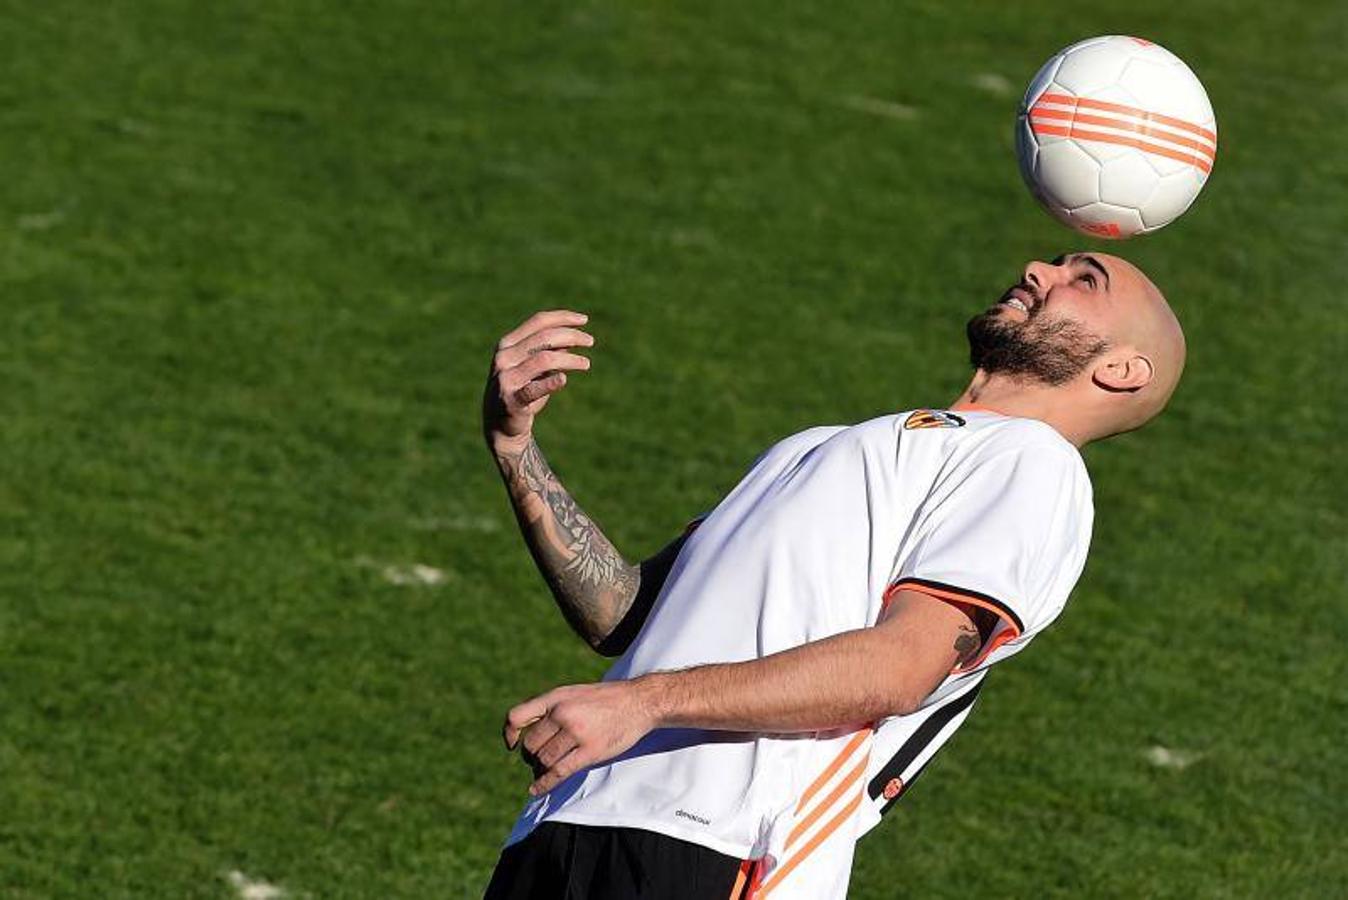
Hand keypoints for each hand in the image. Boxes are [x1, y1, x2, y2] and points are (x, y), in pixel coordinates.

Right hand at [483, 309, 593, 451]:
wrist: (500, 426)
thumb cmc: (521, 391)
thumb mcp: (534, 368)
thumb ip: (549, 351)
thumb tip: (574, 335)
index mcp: (507, 344)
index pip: (538, 321)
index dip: (562, 317)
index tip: (584, 320)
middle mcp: (504, 358)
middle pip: (544, 338)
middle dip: (571, 336)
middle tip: (590, 341)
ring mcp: (506, 379)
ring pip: (544, 359)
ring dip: (569, 359)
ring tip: (586, 363)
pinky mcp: (511, 400)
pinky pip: (534, 389)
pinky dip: (551, 382)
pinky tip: (564, 379)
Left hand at [503, 679, 660, 795]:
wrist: (639, 701)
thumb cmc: (605, 699)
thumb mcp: (574, 693)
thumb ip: (552, 708)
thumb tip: (530, 733)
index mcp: (556, 697)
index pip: (517, 716)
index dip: (509, 733)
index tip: (511, 744)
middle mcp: (562, 713)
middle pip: (530, 745)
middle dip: (530, 757)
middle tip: (537, 762)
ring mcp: (576, 732)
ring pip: (543, 760)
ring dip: (539, 770)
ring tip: (543, 772)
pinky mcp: (590, 750)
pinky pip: (558, 772)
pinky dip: (544, 784)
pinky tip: (536, 790)